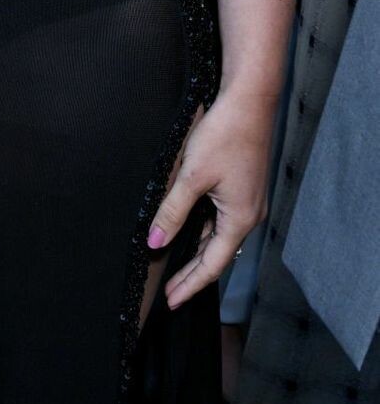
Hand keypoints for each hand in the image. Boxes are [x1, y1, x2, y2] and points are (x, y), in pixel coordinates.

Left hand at [146, 91, 272, 308]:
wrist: (249, 103)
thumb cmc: (224, 135)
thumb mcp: (192, 176)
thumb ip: (173, 211)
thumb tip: (155, 242)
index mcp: (240, 220)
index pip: (212, 265)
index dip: (190, 284)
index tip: (172, 301)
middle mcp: (249, 216)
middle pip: (217, 255)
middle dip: (193, 274)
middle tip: (170, 292)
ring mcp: (247, 202)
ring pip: (218, 237)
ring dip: (197, 252)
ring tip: (175, 267)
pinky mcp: (243, 188)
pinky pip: (221, 220)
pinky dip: (204, 231)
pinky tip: (188, 231)